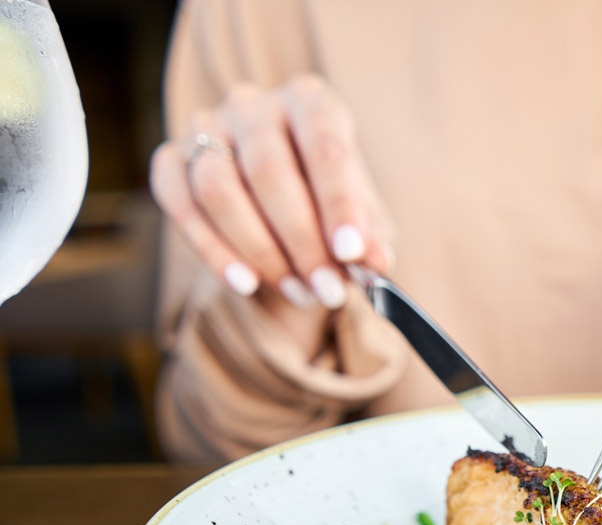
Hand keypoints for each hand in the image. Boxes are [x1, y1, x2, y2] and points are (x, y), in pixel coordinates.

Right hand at [150, 75, 392, 346]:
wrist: (283, 204)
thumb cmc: (330, 204)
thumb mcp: (362, 217)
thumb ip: (370, 236)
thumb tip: (376, 263)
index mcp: (311, 102)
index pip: (325, 147)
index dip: (339, 204)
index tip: (352, 254)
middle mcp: (254, 105)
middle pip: (268, 172)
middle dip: (302, 241)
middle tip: (327, 290)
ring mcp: (206, 126)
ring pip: (218, 188)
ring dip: (260, 251)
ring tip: (298, 291)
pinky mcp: (171, 158)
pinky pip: (179, 203)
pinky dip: (211, 249)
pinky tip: (245, 283)